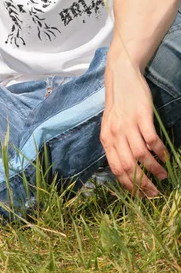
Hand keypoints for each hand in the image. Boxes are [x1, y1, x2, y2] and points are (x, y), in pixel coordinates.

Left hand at [101, 53, 167, 196]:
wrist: (121, 76)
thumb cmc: (118, 104)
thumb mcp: (110, 125)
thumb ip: (115, 144)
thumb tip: (126, 168)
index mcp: (106, 139)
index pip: (116, 169)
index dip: (130, 186)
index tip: (141, 196)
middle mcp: (115, 134)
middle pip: (129, 167)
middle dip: (143, 184)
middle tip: (156, 193)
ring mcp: (128, 125)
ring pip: (141, 156)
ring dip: (155, 170)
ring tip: (164, 176)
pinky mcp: (142, 117)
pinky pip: (152, 140)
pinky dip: (160, 151)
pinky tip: (165, 156)